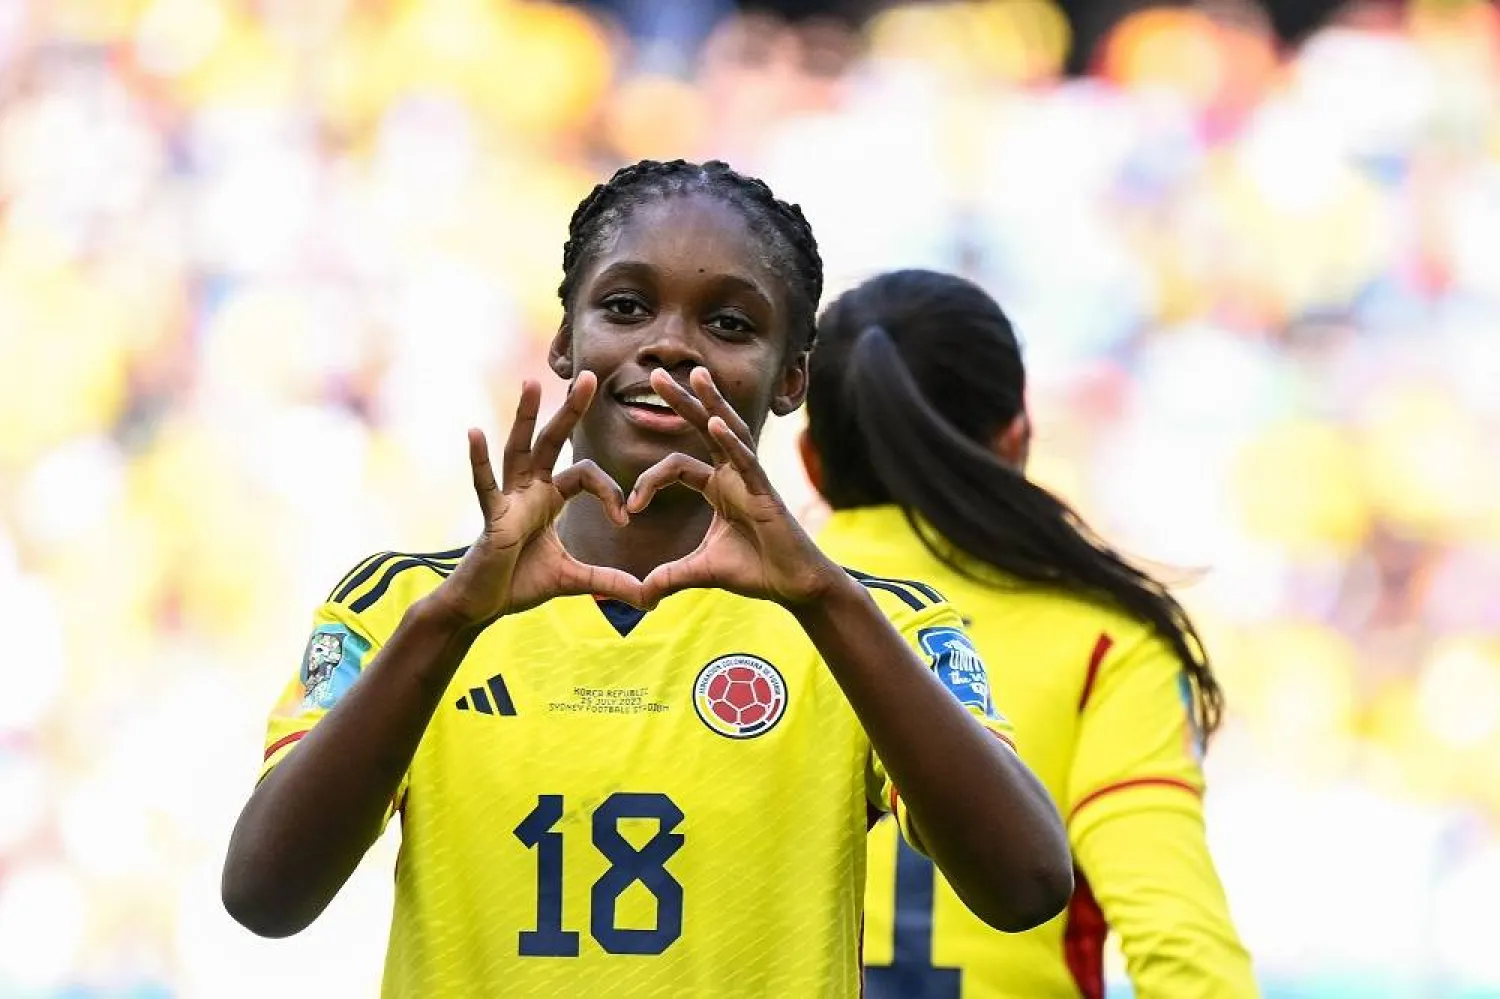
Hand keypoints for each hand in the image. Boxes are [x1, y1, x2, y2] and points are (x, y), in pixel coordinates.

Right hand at [431, 372, 645, 627]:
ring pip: (519, 449)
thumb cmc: (519, 583)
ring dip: (526, 416)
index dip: (609, 492)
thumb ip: (609, 581)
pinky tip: (475, 432)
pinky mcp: (491, 517)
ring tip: (532, 382)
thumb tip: (649, 597)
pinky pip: (484, 485)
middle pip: (553, 441)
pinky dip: (479, 460)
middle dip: (571, 410)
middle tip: (591, 376)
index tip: (625, 520)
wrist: (481, 605)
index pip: (586, 474)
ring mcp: (507, 500)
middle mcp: (528, 490)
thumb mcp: (573, 580)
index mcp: (549, 498)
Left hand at [630, 367, 843, 607]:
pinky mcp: (766, 493)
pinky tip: (715, 423)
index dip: (648, 482)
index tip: (631, 509)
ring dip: (710, 403)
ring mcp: (752, 479)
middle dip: (681, 401)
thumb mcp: (700, 572)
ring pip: (729, 431)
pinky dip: (731, 442)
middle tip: (657, 373)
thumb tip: (639, 596)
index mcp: (717, 486)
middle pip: (703, 428)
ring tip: (695, 375)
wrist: (794, 587)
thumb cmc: (756, 571)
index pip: (676, 466)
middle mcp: (734, 474)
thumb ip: (669, 577)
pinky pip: (746, 461)